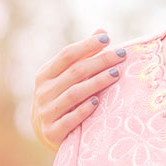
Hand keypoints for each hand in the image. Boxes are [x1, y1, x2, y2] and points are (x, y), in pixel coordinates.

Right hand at [32, 28, 126, 150]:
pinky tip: (98, 102)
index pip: (66, 54)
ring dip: (96, 82)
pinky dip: (84, 110)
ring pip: (74, 93)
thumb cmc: (63, 98)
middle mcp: (43, 92)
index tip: (107, 39)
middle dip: (100, 61)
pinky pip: (70, 119)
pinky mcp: (52, 132)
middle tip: (122, 54)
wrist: (49, 135)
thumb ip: (83, 56)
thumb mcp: (67, 77)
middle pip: (75, 72)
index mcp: (45, 74)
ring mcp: (46, 112)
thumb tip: (102, 31)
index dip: (87, 45)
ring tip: (116, 74)